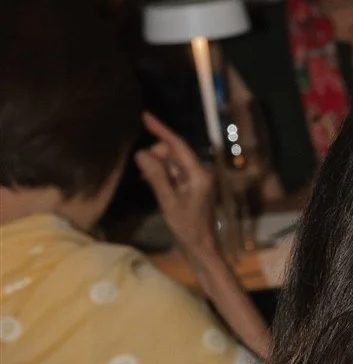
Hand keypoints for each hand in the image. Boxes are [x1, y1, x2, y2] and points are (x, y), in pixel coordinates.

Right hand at [134, 113, 216, 253]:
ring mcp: (196, 179)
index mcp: (198, 173)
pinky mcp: (192, 186)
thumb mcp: (168, 202)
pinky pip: (173, 173)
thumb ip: (156, 176)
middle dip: (156, 156)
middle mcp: (200, 172)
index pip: (177, 144)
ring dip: (157, 167)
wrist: (201, 247)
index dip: (161, 129)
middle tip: (143, 173)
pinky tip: (150, 182)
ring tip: (145, 180)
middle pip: (173, 152)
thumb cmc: (187, 227)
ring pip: (171, 162)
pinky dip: (161, 175)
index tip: (145, 116)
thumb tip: (142, 153)